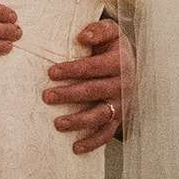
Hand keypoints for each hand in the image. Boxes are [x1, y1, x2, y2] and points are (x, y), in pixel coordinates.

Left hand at [43, 21, 133, 153]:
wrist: (132, 65)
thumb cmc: (113, 47)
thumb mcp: (111, 31)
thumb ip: (98, 30)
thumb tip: (83, 37)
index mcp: (119, 62)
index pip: (94, 67)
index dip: (73, 70)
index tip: (51, 72)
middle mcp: (123, 84)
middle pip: (94, 91)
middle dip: (69, 95)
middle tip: (46, 96)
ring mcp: (121, 104)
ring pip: (100, 115)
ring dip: (79, 121)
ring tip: (58, 124)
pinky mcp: (119, 118)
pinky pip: (106, 133)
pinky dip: (92, 142)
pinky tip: (75, 148)